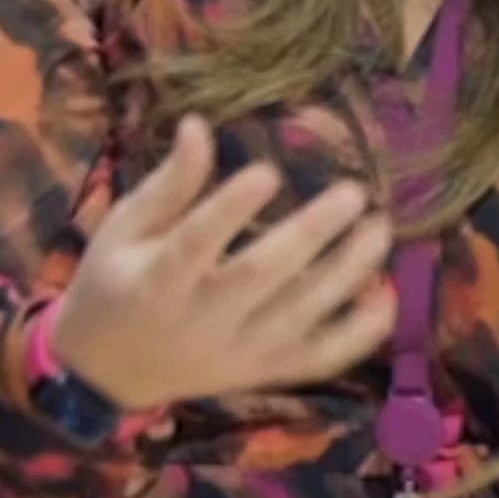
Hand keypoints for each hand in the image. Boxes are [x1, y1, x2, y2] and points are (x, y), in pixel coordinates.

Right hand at [46, 117, 393, 411]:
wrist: (110, 372)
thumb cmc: (115, 283)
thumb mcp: (124, 229)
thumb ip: (168, 184)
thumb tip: (198, 124)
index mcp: (157, 280)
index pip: (195, 242)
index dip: (231, 208)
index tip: (269, 170)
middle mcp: (201, 320)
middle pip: (262, 277)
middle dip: (311, 235)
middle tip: (355, 193)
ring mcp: (237, 353)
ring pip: (300, 316)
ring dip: (347, 274)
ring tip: (380, 229)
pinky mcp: (262, 373)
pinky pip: (318, 358)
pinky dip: (358, 333)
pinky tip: (387, 295)